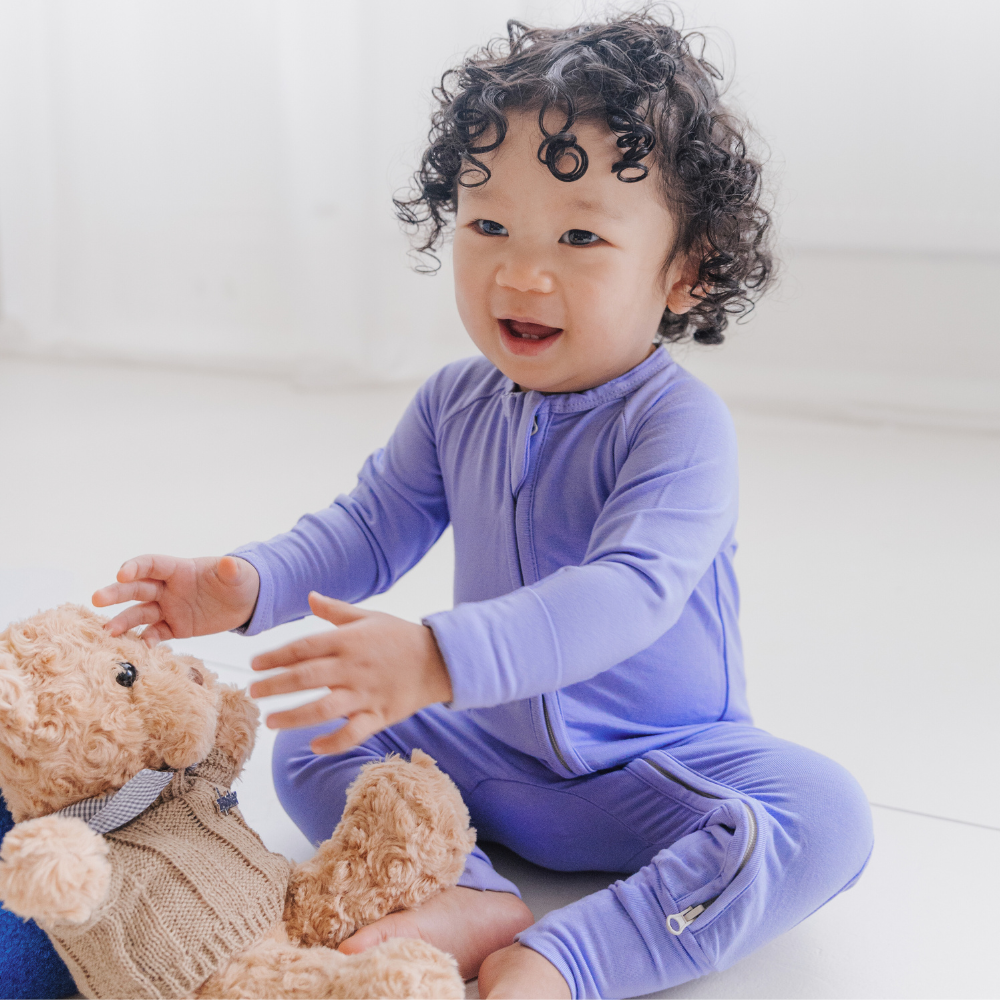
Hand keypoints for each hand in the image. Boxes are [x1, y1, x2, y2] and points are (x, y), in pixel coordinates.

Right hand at [92, 554, 259, 645]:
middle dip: (116, 593)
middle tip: (96, 599)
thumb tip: (230, 563)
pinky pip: (156, 633)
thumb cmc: (240, 581)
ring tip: (108, 631)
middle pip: (137, 588)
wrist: (246, 601)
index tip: (121, 574)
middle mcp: (169, 588)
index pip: (151, 564)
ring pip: (140, 613)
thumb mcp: (238, 575)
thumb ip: (232, 571)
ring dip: (124, 621)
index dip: (135, 567)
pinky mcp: (175, 627)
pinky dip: (148, 639)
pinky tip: (142, 647)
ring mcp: (170, 608)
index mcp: (180, 569)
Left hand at [249, 592, 453, 754]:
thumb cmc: (400, 636)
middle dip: (275, 686)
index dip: (276, 656)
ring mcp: (366, 694)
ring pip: (323, 709)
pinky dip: (333, 741)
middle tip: (253, 692)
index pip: (303, 648)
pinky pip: (353, 733)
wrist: (441, 659)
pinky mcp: (380, 715)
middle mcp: (353, 667)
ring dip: (293, 717)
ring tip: (271, 722)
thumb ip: (336, 610)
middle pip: (306, 678)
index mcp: (349, 641)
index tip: (255, 664)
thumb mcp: (369, 617)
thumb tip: (310, 596)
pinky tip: (313, 746)